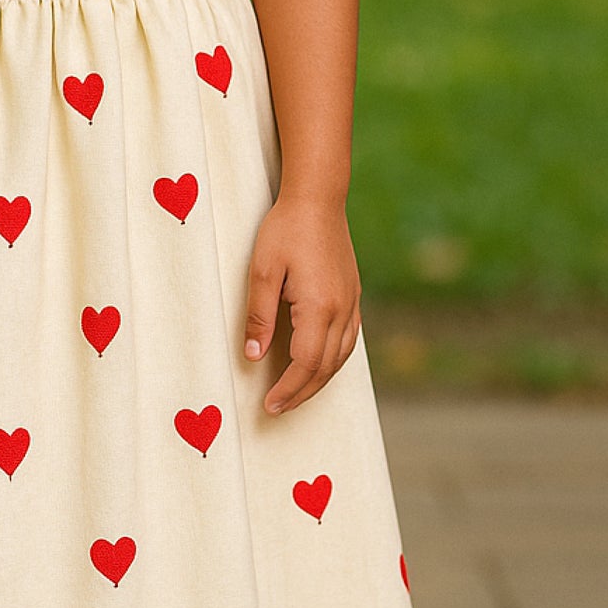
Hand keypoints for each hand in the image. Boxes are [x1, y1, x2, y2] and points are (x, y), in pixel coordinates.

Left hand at [242, 192, 361, 414]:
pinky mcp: (353, 295)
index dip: (289, 388)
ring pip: (342, 357)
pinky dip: (333, 360)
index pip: (306, 363)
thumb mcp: (262, 271)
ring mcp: (351, 302)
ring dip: (319, 380)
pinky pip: (349, 340)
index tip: (270, 404)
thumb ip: (259, 316)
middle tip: (278, 408)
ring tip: (295, 394)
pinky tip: (320, 364)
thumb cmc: (285, 231)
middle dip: (302, 392)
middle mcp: (342, 309)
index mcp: (318, 307)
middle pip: (326, 367)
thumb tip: (253, 356)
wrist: (318, 199)